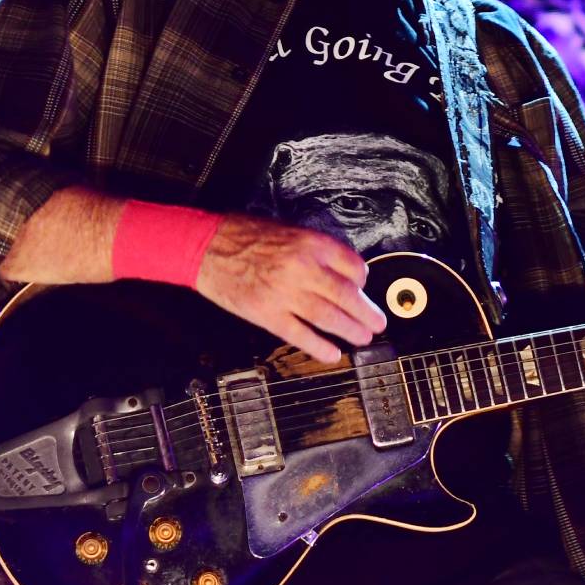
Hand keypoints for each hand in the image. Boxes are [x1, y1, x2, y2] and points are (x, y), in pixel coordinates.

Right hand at [193, 214, 385, 363]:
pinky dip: (319, 347)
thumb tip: (342, 272)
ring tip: (363, 338)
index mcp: (310, 243)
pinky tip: (332, 353)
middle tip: (379, 323)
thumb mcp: (288, 230)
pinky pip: (300, 335)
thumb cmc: (244, 235)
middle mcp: (302, 268)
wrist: (206, 247)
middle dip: (367, 313)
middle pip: (346, 295)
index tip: (364, 287)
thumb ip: (316, 251)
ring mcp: (285, 294)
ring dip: (350, 331)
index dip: (363, 279)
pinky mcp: (267, 314)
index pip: (353, 265)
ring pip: (328, 318)